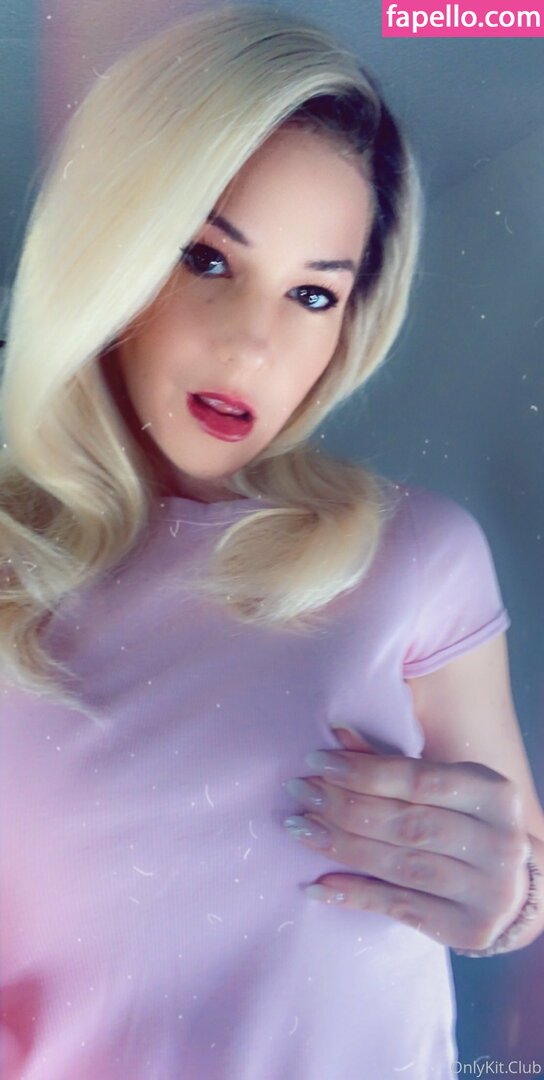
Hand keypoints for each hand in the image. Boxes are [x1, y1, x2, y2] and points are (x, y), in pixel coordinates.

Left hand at [283, 727, 530, 950]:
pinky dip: (355, 894)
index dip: (363, 771)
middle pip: (406, 824)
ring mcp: (487, 892)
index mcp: (494, 796)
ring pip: (400, 866)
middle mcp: (498, 844)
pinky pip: (399, 908)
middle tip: (300, 793)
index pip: (419, 781)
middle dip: (344, 806)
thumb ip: (393, 765)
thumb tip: (336, 733)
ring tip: (300, 828)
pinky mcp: (467, 929)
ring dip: (341, 846)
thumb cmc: (467, 823)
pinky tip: (318, 884)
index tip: (316, 761)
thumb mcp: (445, 787)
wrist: (517, 887)